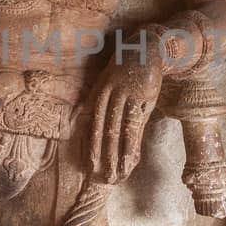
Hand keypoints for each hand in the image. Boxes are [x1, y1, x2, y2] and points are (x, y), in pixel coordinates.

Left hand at [88, 53, 162, 183]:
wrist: (146, 47)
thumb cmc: (125, 68)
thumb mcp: (107, 81)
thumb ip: (97, 99)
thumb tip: (80, 116)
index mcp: (100, 92)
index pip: (93, 125)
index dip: (92, 146)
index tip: (90, 166)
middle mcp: (111, 95)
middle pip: (106, 131)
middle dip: (105, 156)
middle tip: (105, 178)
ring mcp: (127, 96)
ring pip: (121, 131)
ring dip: (120, 155)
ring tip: (119, 174)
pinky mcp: (143, 97)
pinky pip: (137, 125)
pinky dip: (134, 143)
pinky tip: (133, 158)